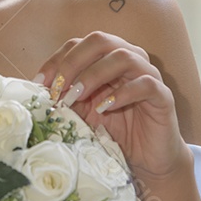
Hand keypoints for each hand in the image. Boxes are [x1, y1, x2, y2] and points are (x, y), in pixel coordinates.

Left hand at [35, 31, 189, 179]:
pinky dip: (122, 94)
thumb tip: (37, 90)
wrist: (146, 160)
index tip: (39, 83)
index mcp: (107, 58)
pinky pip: (146, 84)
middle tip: (59, 89)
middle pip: (100, 40)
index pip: (79, 44)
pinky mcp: (163, 96)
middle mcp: (129, 59)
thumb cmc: (114, 131)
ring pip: (123, 56)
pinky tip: (104, 108)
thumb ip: (65, 97)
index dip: (57, 60)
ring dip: (94, 76)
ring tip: (78, 98)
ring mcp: (148, 75)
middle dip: (73, 62)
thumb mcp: (82, 112)